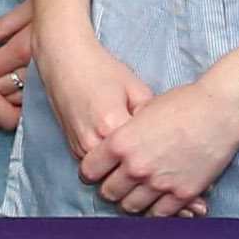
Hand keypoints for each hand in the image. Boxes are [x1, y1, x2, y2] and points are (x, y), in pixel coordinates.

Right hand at [33, 24, 151, 196]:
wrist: (65, 63)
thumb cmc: (102, 71)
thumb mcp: (135, 89)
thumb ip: (151, 117)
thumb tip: (165, 140)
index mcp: (113, 127)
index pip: (141, 157)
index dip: (160, 160)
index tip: (173, 160)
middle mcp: (93, 143)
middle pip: (123, 174)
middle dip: (143, 175)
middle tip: (161, 171)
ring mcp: (80, 149)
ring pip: (108, 175)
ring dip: (125, 175)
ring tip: (146, 168)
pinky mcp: (73, 149)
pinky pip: (97, 169)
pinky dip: (110, 168)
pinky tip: (124, 160)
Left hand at [92, 50, 238, 219]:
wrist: (220, 111)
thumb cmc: (183, 104)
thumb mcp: (142, 111)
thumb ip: (124, 134)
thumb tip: (111, 146)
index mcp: (120, 143)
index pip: (89, 171)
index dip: (92, 171)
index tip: (98, 171)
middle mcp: (135, 166)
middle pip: (108, 193)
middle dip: (110, 188)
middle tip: (119, 183)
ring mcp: (158, 183)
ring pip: (130, 207)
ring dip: (131, 201)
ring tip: (136, 193)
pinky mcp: (181, 194)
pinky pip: (158, 214)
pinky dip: (154, 210)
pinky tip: (156, 201)